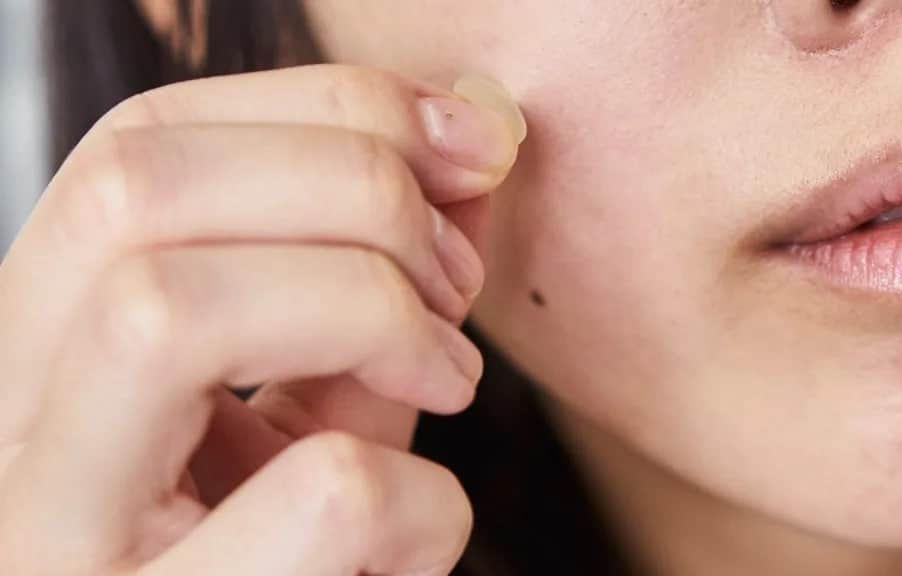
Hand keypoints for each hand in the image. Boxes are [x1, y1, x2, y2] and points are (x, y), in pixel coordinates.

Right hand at [0, 64, 522, 574]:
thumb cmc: (293, 553)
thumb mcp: (320, 403)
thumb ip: (375, 280)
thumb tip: (471, 136)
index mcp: (42, 356)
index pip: (134, 150)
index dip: (321, 110)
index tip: (466, 144)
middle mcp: (7, 441)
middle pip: (133, 195)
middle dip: (349, 188)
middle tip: (455, 276)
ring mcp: (51, 547)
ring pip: (168, 310)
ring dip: (372, 308)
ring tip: (445, 379)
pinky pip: (318, 500)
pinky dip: (424, 503)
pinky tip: (419, 538)